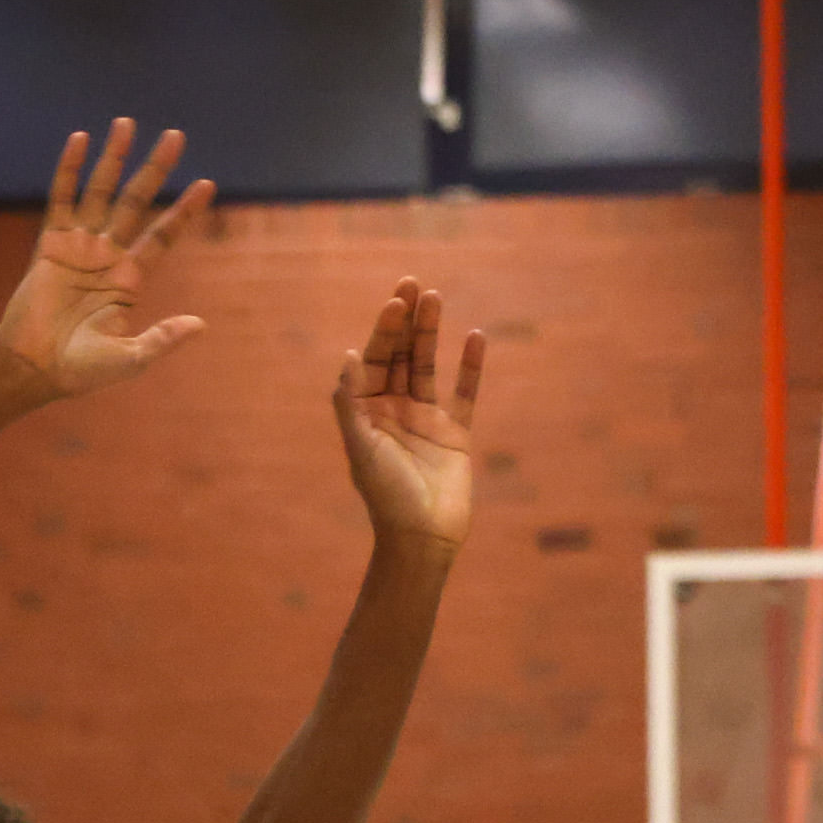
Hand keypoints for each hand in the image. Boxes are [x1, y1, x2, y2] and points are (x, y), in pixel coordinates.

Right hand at [0, 122, 211, 405]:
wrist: (30, 370)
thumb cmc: (77, 372)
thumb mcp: (129, 360)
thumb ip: (162, 339)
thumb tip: (200, 324)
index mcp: (128, 280)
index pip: (163, 235)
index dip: (184, 211)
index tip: (207, 184)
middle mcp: (106, 257)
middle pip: (137, 202)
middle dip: (156, 169)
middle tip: (176, 136)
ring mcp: (78, 247)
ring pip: (101, 193)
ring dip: (114, 159)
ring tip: (126, 123)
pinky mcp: (50, 245)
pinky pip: (62, 199)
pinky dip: (70, 170)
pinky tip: (81, 140)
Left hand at [333, 278, 485, 552]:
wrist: (422, 538)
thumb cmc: (385, 497)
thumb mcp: (361, 449)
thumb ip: (351, 404)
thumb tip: (348, 356)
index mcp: (366, 414)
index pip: (373, 362)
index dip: (382, 331)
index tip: (394, 302)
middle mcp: (393, 412)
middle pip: (398, 356)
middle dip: (405, 321)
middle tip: (413, 284)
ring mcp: (425, 421)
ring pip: (427, 366)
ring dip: (431, 333)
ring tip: (436, 296)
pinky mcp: (455, 434)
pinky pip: (464, 393)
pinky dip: (470, 367)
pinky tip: (475, 337)